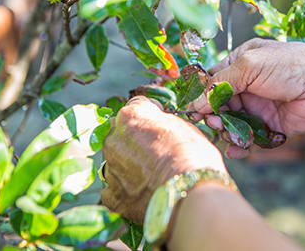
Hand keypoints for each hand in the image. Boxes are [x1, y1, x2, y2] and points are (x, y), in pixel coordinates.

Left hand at [100, 96, 226, 224]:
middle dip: (135, 141)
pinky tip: (142, 192)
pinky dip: (124, 190)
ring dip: (128, 165)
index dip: (150, 115)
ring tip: (152, 176)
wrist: (192, 193)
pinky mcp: (113, 196)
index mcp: (130, 116)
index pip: (136, 107)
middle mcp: (114, 140)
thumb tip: (161, 128)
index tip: (161, 124)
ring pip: (115, 162)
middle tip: (157, 152)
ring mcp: (111, 169)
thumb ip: (163, 124)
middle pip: (121, 135)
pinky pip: (113, 190)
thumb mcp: (184, 126)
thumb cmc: (193, 156)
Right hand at [192, 38, 304, 158]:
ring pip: (231, 124)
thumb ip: (220, 83)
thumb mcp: (249, 65)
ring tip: (227, 133)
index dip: (202, 96)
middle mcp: (247, 86)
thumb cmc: (288, 66)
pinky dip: (239, 146)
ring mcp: (258, 107)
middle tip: (214, 122)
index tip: (193, 109)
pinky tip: (235, 150)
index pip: (213, 81)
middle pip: (218, 105)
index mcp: (241, 65)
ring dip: (225, 131)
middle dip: (213, 115)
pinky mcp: (268, 127)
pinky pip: (248, 139)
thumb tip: (196, 102)